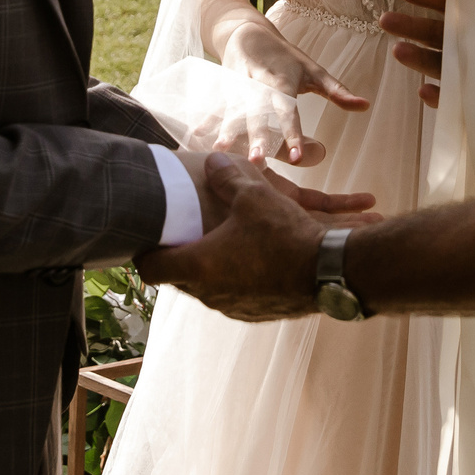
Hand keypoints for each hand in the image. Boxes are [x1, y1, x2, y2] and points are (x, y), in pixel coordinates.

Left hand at [140, 153, 374, 319]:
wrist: (330, 271)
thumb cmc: (284, 232)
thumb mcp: (253, 194)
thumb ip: (226, 177)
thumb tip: (211, 161)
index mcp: (198, 266)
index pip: (150, 268)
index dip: (144, 252)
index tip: (147, 238)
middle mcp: (209, 294)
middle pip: (178, 278)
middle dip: (180, 255)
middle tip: (185, 232)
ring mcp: (233, 308)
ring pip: (208, 287)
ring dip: (210, 267)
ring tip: (221, 242)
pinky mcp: (256, 313)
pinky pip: (234, 294)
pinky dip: (235, 278)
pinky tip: (251, 258)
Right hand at [213, 18, 368, 165]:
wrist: (247, 32)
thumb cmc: (286, 57)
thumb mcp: (313, 71)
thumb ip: (337, 91)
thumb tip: (365, 106)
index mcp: (283, 81)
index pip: (289, 110)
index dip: (292, 134)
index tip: (296, 158)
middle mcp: (259, 84)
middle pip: (259, 113)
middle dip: (256, 136)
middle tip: (256, 161)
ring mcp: (237, 86)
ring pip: (233, 111)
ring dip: (227, 131)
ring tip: (222, 151)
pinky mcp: (222, 88)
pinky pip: (214, 106)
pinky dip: (205, 120)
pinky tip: (197, 136)